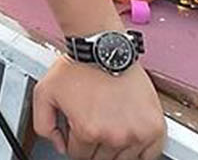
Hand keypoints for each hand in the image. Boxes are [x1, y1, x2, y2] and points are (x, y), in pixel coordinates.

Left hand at [32, 57, 162, 159]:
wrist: (103, 48)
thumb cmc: (77, 67)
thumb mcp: (44, 92)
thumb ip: (43, 124)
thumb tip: (59, 145)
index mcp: (87, 130)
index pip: (79, 155)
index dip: (74, 142)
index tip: (77, 130)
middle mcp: (114, 136)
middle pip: (101, 159)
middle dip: (93, 145)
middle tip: (93, 124)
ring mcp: (137, 134)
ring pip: (123, 159)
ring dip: (115, 147)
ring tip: (109, 125)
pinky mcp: (154, 127)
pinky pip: (150, 155)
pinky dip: (140, 150)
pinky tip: (129, 136)